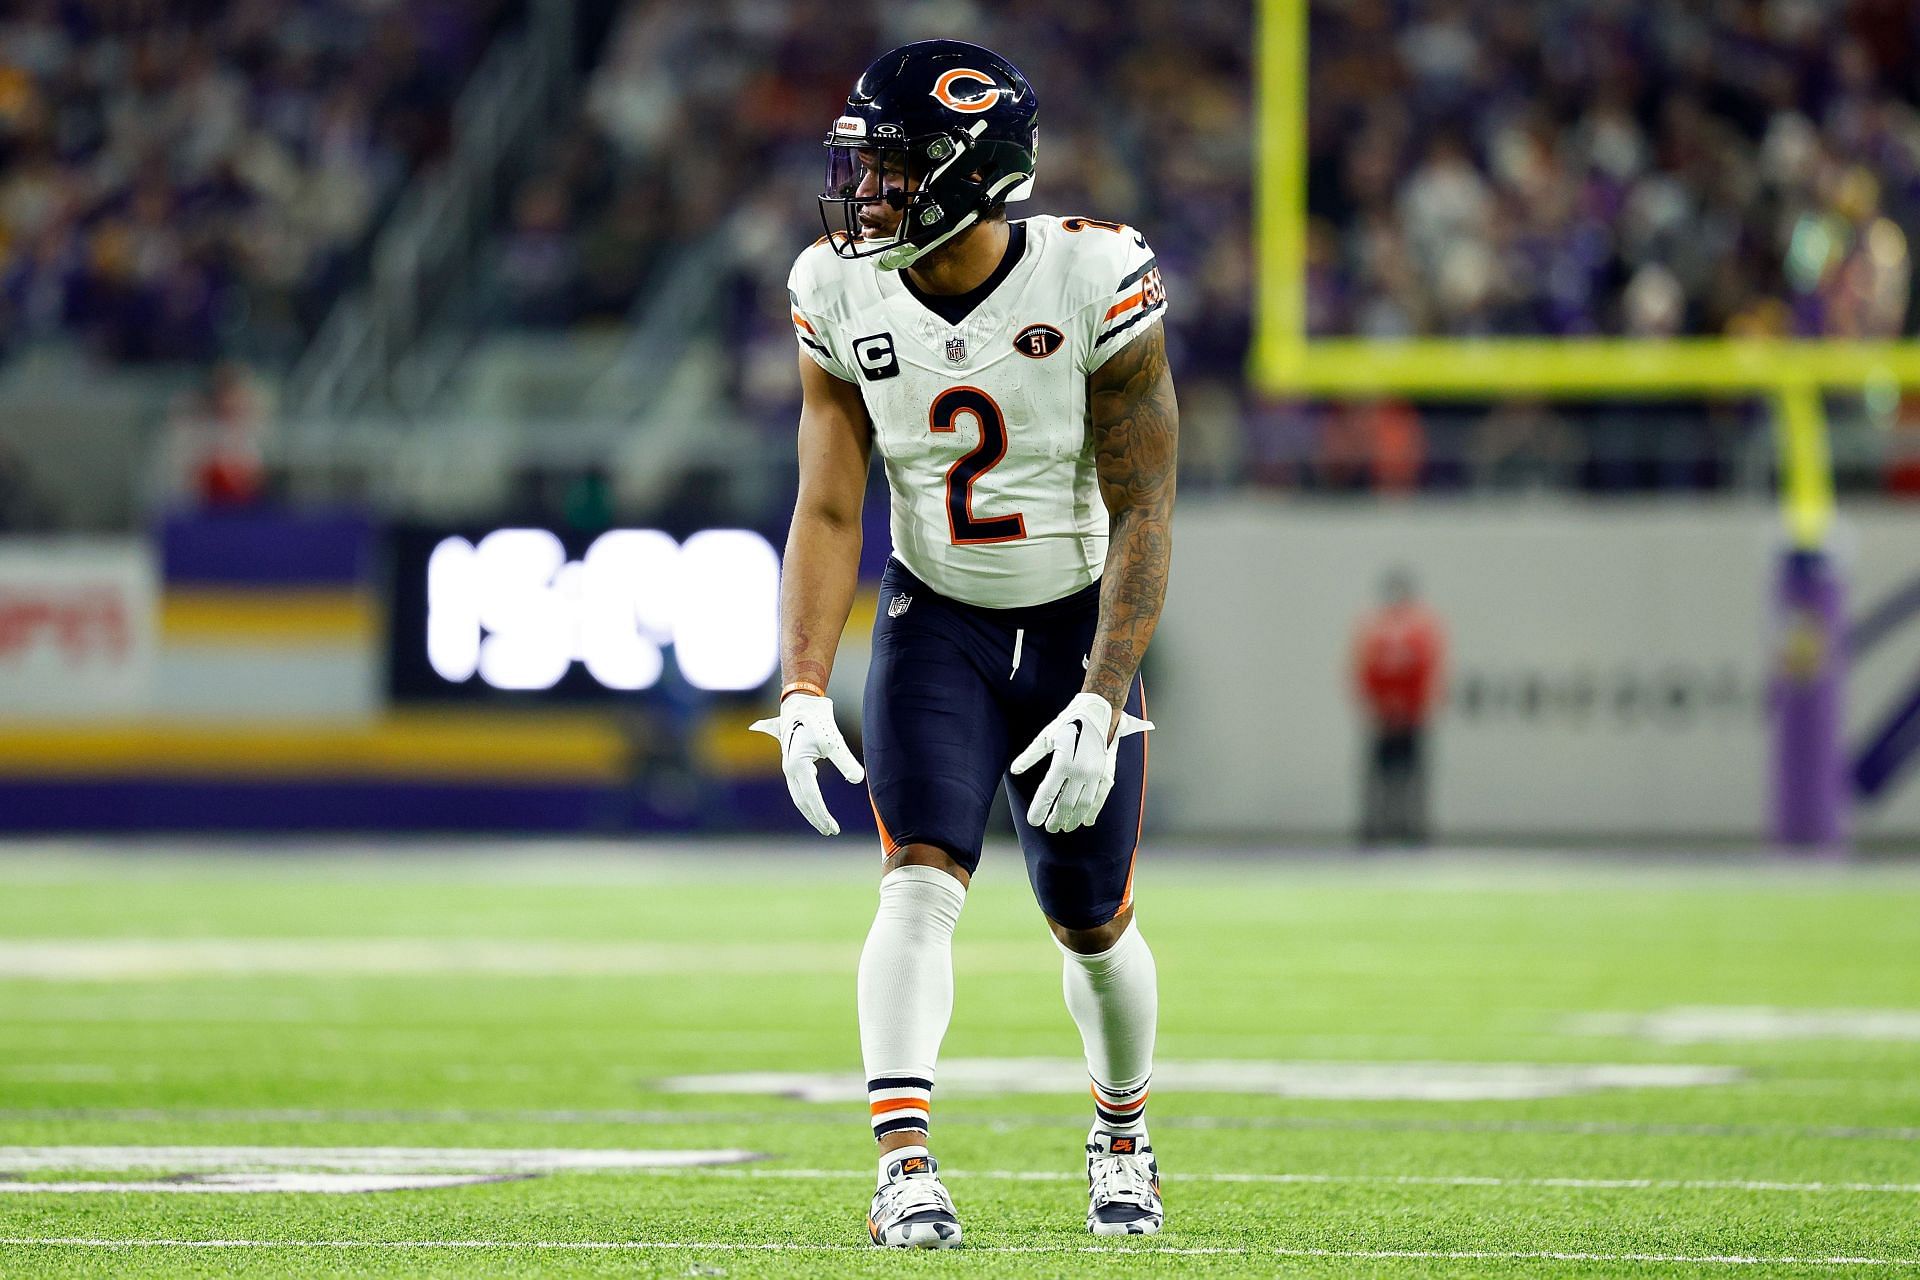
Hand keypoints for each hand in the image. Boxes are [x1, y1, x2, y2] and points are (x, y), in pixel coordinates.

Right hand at [749, 692, 864, 834]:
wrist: (801, 702)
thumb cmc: (817, 720)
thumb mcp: (833, 741)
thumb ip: (845, 760)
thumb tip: (858, 779)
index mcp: (797, 767)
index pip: (810, 798)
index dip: (822, 815)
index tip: (832, 828)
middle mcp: (789, 769)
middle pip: (802, 801)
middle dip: (816, 817)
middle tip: (831, 830)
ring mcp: (789, 766)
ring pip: (799, 795)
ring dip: (811, 809)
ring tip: (825, 821)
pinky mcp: (792, 761)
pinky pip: (798, 786)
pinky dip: (806, 797)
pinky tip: (814, 802)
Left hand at [1010, 691, 1153, 833]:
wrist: (1100, 711)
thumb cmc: (1070, 722)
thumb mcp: (1047, 736)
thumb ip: (1030, 755)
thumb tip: (1015, 770)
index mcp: (1063, 763)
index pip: (1047, 794)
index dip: (1039, 810)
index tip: (1033, 821)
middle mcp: (1081, 772)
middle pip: (1065, 804)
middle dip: (1056, 818)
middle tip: (1049, 828)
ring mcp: (1096, 775)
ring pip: (1083, 805)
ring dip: (1073, 819)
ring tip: (1065, 827)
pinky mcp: (1107, 774)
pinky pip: (1100, 798)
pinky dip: (1093, 812)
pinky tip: (1086, 821)